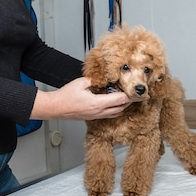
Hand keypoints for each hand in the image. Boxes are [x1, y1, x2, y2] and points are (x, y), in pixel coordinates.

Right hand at [30, 77, 146, 120]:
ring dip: (123, 106)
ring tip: (129, 99)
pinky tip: (116, 104)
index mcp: (98, 103)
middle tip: (138, 96)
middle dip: (131, 102)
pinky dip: (115, 110)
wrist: (55, 108)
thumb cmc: (65, 97)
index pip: (120, 100)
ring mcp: (96, 116)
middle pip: (121, 108)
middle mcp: (99, 112)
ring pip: (116, 113)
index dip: (132, 97)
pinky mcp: (92, 117)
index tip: (140, 94)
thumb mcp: (81, 82)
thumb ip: (94, 80)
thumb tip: (103, 77)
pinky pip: (109, 115)